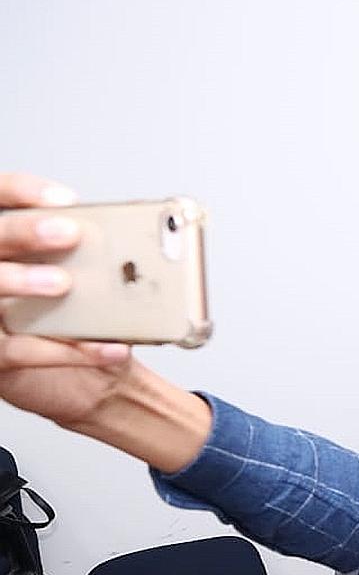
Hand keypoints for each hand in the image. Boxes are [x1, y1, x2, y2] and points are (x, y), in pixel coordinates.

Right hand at [0, 174, 136, 422]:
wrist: (79, 382)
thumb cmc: (78, 320)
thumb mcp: (83, 283)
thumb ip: (89, 259)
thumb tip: (129, 241)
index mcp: (7, 249)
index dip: (20, 193)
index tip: (65, 198)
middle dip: (24, 233)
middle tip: (68, 232)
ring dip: (24, 282)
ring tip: (64, 282)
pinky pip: (24, 352)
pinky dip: (71, 349)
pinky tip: (112, 346)